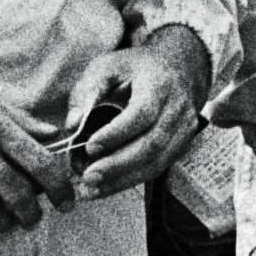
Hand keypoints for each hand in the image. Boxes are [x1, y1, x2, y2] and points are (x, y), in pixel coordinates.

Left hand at [62, 24, 210, 199]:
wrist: (173, 70)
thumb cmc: (134, 69)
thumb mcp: (106, 67)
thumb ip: (86, 92)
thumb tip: (72, 124)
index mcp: (159, 83)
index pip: (142, 112)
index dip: (118, 133)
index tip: (90, 146)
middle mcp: (177, 108)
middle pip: (152, 143)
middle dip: (118, 164)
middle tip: (88, 176)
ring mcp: (183, 128)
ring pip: (156, 161)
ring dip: (123, 178)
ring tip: (92, 188)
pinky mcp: (181, 145)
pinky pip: (157, 168)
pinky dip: (130, 180)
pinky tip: (106, 186)